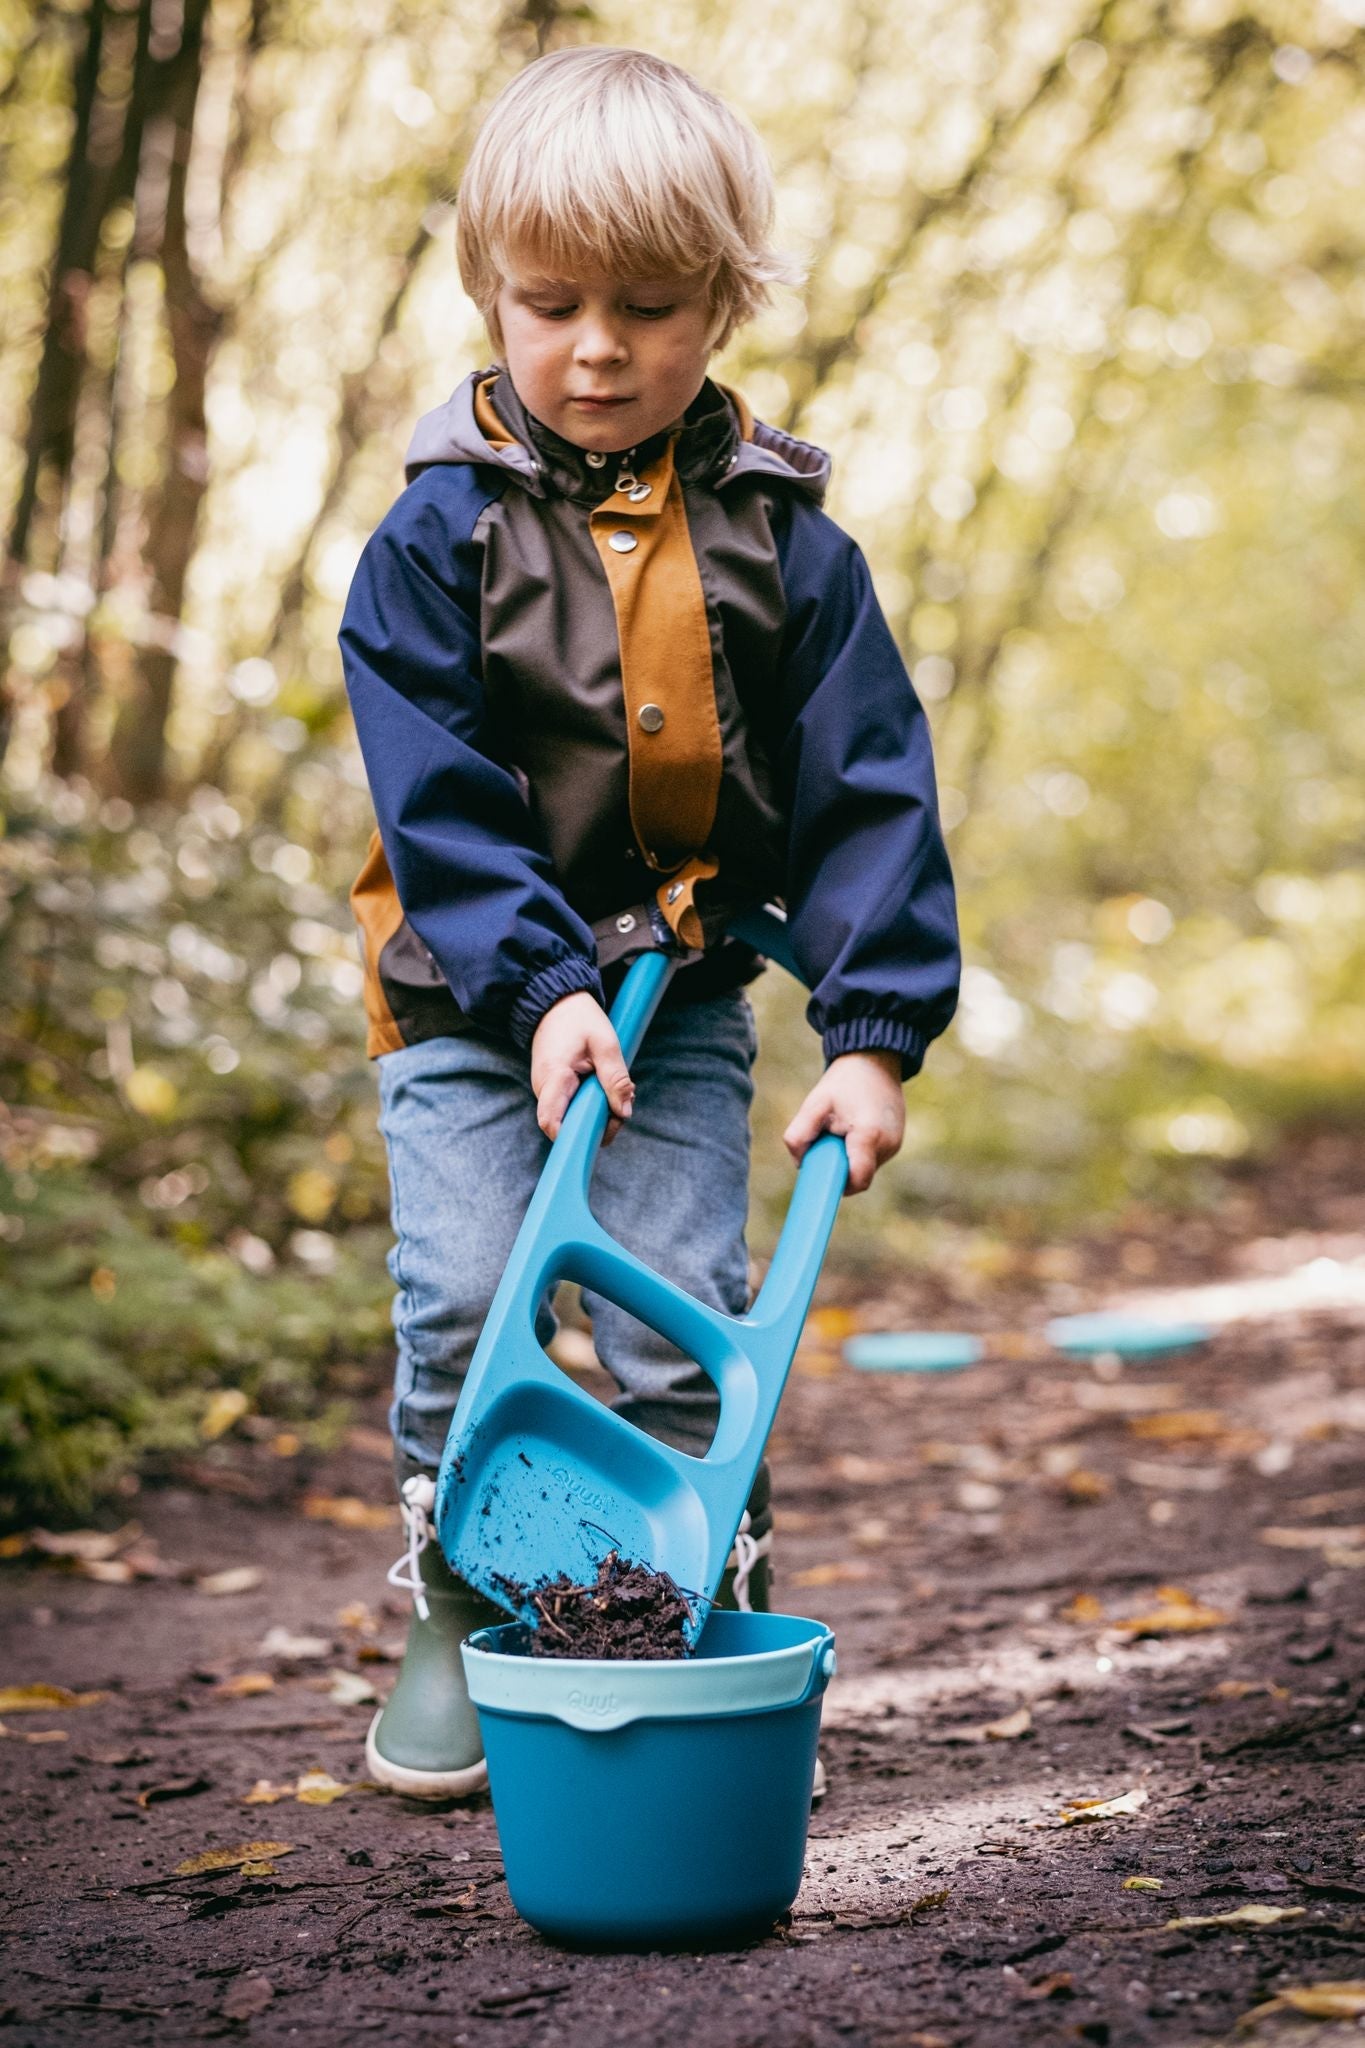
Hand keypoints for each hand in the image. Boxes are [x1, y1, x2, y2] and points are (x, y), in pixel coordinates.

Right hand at [530, 992, 634, 1144]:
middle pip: (567, 1124)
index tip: (601, 1132)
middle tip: (621, 1104)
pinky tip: (602, 1085)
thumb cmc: (580, 1019)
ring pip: (571, 1116)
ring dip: (596, 1110)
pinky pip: (571, 1105)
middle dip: (597, 1122)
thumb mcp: (605, 1044)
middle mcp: (543, 1089)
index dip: (574, 1137)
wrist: (556, 1003)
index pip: (552, 1123)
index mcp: (554, 1078)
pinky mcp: (553, 1088)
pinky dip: (589, 1101)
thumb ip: (616, 1079)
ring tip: (613, 1088)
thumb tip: (624, 1113)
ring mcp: (546, 1090)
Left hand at [783, 1050, 904, 1194]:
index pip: (856, 1180)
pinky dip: (858, 1151)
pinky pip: (872, 1158)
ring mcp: (895, 1145)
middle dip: (839, 1166)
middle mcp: (888, 1145)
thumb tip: (800, 1163)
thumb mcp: (815, 1103)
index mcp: (869, 1135)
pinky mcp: (896, 1143)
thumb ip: (799, 1134)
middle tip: (827, 1140)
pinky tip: (853, 1127)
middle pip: (858, 1176)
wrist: (875, 1060)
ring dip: (849, 1157)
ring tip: (842, 1128)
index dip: (837, 1184)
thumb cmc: (844, 1082)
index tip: (821, 1175)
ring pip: (865, 1168)